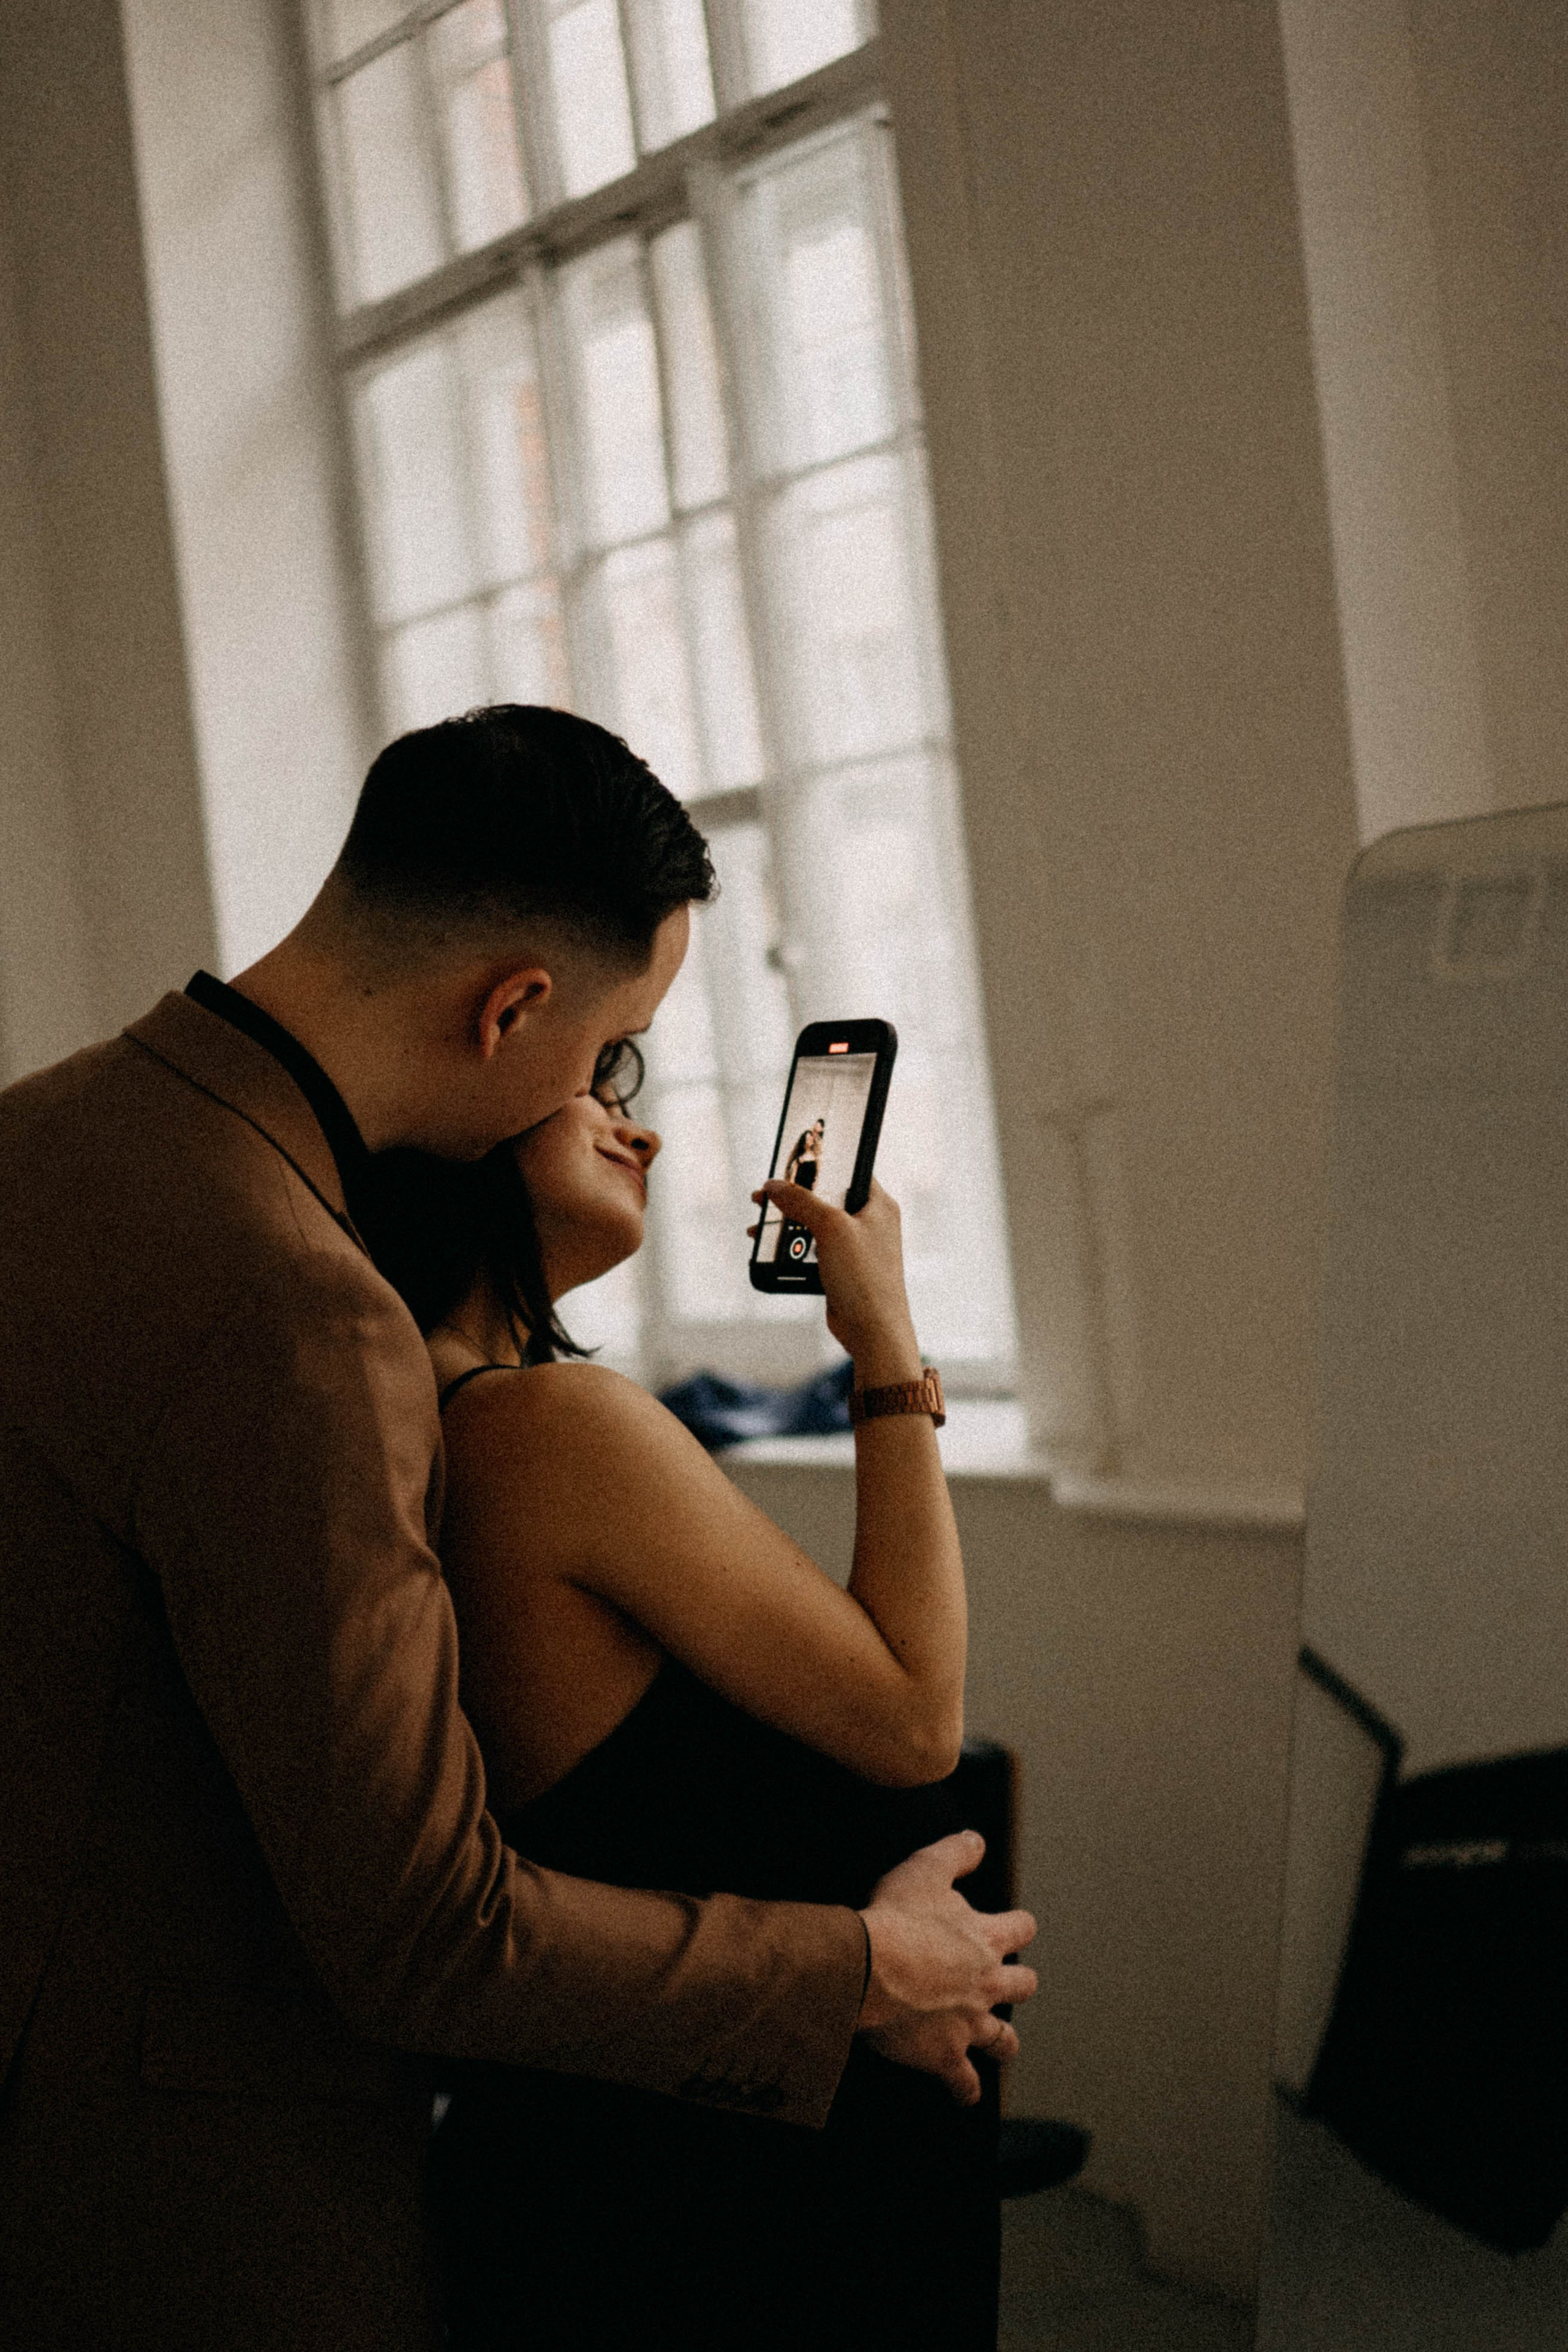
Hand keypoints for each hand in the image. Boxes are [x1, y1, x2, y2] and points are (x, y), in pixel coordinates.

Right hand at [750, 1177, 919, 1376]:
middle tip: (765, 1197)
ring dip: (787, 1223)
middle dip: (793, 1197)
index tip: (791, 1163)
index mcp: (879, 1204)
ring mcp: (855, 1246)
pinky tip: (770, 1248)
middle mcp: (869, 1222)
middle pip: (825, 1198)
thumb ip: (802, 1202)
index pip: (849, 1171)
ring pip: (815, 1225)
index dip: (820, 1165)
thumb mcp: (831, 1229)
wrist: (873, 1331)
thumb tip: (774, 1185)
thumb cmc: (865, 1278)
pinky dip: (792, 1247)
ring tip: (760, 1224)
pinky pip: (812, 1249)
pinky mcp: (842, 1268)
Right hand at [856, 1830, 1037, 2104]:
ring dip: (1002, 2040)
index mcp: (985, 1939)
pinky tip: (965, 2094)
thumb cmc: (895, 1916)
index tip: (1018, 1926)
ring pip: (1002, 2039)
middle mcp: (986, 1983)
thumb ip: (956, 1853)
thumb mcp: (926, 1869)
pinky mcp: (946, 2055)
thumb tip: (977, 1840)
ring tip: (1000, 2044)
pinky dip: (966, 2089)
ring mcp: (969, 2023)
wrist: (869, 1967)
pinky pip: (965, 2082)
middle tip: (1009, 1983)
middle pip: (1022, 1986)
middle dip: (1018, 1983)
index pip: (1021, 1929)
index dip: (1019, 1927)